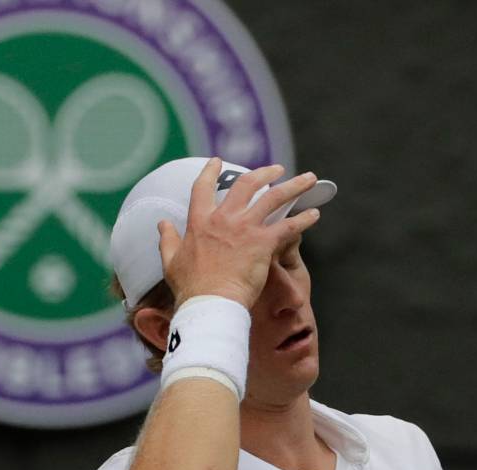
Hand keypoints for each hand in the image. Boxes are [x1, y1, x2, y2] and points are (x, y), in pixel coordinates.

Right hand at [158, 158, 320, 308]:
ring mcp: (245, 228)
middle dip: (264, 173)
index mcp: (200, 222)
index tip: (217, 161)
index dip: (209, 172)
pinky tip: (314, 214)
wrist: (212, 302)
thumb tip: (162, 223)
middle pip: (246, 185)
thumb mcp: (171, 261)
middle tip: (276, 169)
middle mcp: (224, 219)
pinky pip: (289, 225)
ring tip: (307, 179)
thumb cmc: (191, 288)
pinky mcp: (264, 242)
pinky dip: (304, 219)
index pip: (202, 188)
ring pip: (274, 198)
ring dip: (293, 186)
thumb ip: (168, 239)